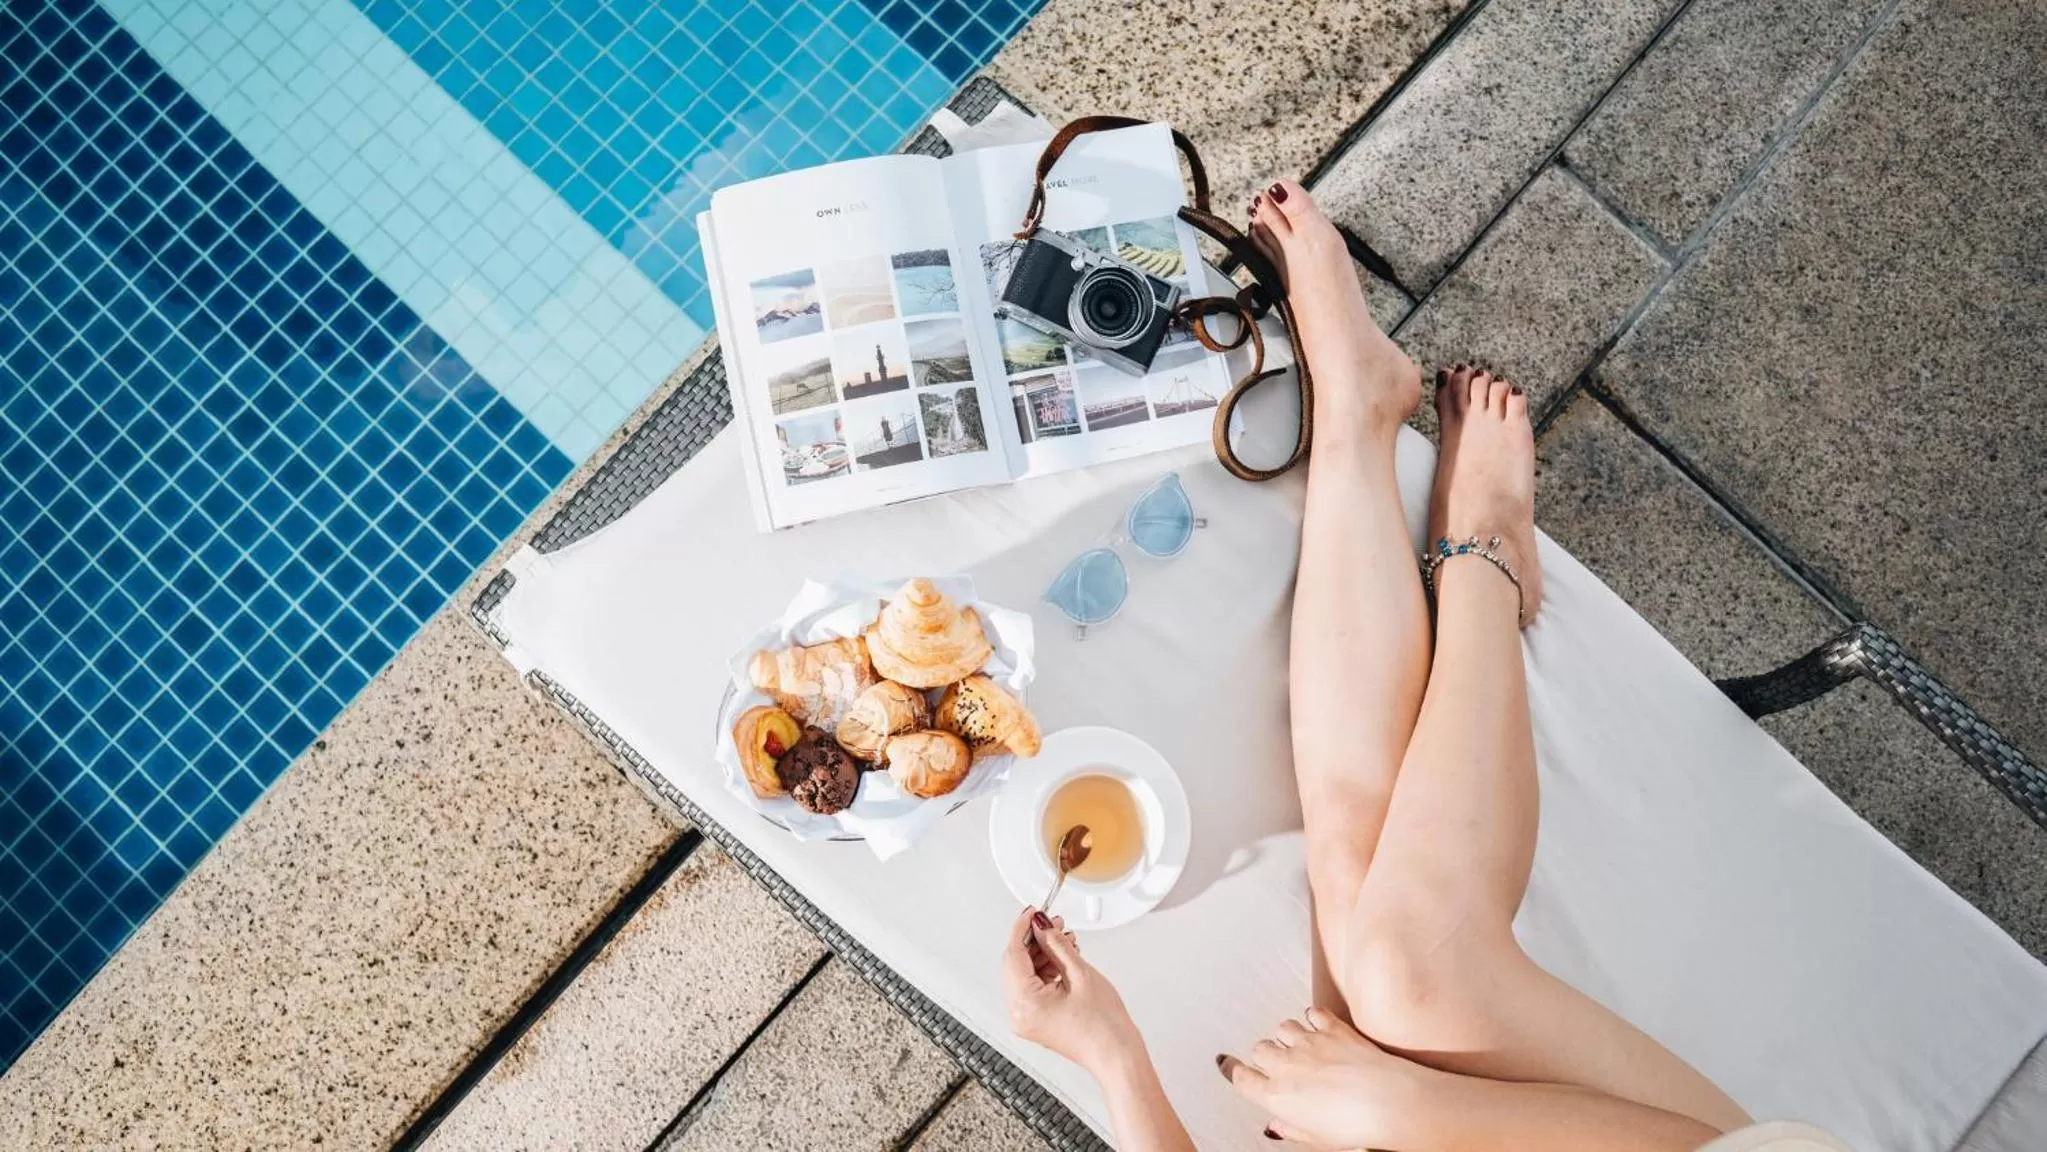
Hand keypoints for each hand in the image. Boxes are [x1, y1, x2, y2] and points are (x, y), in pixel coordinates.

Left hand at [1002, 907, 1141, 1073]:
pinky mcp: (1036, 1021)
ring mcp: (1026, 1020)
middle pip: (1016, 965)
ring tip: (1065, 940)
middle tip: (1053, 923)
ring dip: (1043, 955)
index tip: (1032, 912)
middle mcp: (1019, 1015)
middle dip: (1035, 941)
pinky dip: (1046, 971)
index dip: (1022, 929)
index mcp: (1024, 1004)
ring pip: (1025, 975)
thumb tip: (1042, 927)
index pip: (1013, 955)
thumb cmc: (1104, 1026)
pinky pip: (1033, 988)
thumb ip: (1056, 945)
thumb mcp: (1080, 974)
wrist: (1118, 1056)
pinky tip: (1064, 958)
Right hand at [1218, 1006, 1430, 1148]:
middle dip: (1265, 1055)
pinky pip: (1311, 1012)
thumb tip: (1279, 1125)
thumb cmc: (1355, 1126)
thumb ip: (1292, 1128)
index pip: (1240, 1076)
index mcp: (1277, 1095)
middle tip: (1277, 1064)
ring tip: (1298, 1044)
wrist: (1388, 1103)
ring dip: (1287, 1035)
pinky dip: (1312, 1017)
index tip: (1231, 1066)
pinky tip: (1317, 1024)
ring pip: (1282, 1027)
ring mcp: (1309, 1043)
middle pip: (1259, 1048)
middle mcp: (1287, 1065)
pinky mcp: (1332, 1028)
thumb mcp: (1316, 1139)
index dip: (1234, 1070)